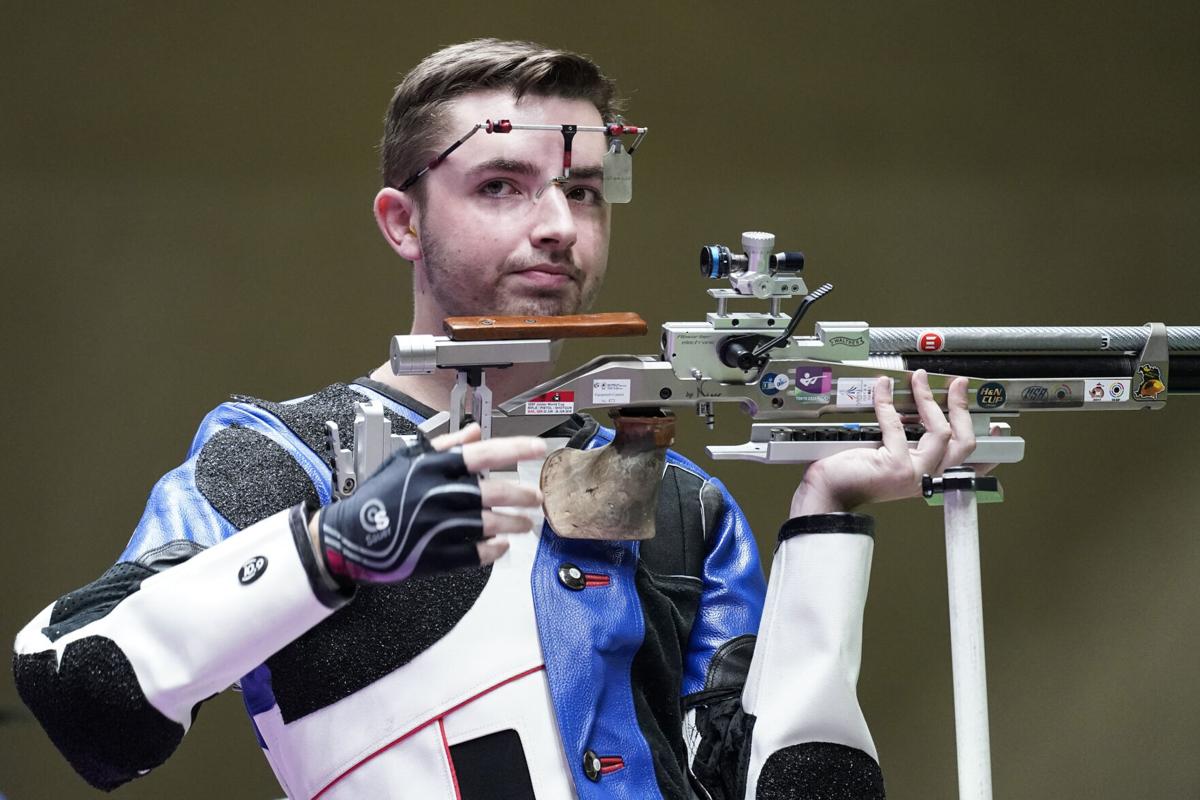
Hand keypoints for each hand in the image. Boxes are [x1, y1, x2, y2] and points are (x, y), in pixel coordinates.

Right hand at [308, 423, 545, 586]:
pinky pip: (473, 554)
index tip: (538, 449)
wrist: (348, 536)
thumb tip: (475, 432)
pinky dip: (492, 550)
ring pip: (487, 523)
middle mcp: (436, 494)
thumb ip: (444, 446)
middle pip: (492, 492)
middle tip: (536, 498)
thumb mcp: (406, 460)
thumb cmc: (378, 496)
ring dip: (513, 523)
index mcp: (431, 467)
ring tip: (526, 523)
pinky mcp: (433, 556)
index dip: (514, 450)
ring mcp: (435, 526)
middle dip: (521, 495)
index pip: (482, 453)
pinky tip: (502, 545)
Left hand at [790, 370, 975, 515]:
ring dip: (928, 398)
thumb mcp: (889, 461)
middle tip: (958, 385)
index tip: (995, 427)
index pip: (966, 465)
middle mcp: (926, 480)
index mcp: (928, 480)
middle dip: (962, 408)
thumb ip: (908, 445)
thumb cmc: (852, 477)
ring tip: (919, 379)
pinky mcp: (895, 465)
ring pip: (938, 430)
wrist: (826, 495)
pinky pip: (896, 424)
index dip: (986, 445)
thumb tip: (917, 414)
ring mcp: (913, 474)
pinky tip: (883, 387)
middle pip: (962, 442)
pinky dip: (888, 401)